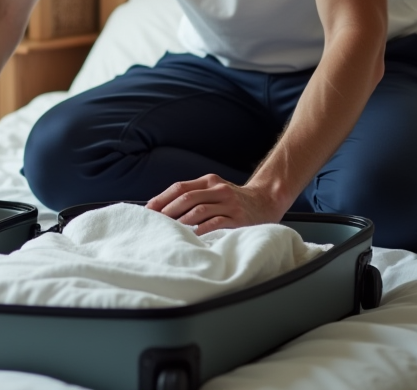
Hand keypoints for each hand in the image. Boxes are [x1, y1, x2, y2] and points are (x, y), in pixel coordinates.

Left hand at [144, 174, 284, 234]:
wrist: (267, 201)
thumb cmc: (234, 200)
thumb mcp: (215, 190)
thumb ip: (195, 195)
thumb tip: (164, 209)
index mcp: (209, 181)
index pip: (180, 187)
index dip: (162, 198)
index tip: (149, 210)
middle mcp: (218, 190)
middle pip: (187, 197)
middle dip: (168, 211)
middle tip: (156, 222)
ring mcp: (229, 204)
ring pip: (199, 210)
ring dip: (181, 221)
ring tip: (170, 230)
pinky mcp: (239, 219)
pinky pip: (215, 223)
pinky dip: (201, 229)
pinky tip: (192, 235)